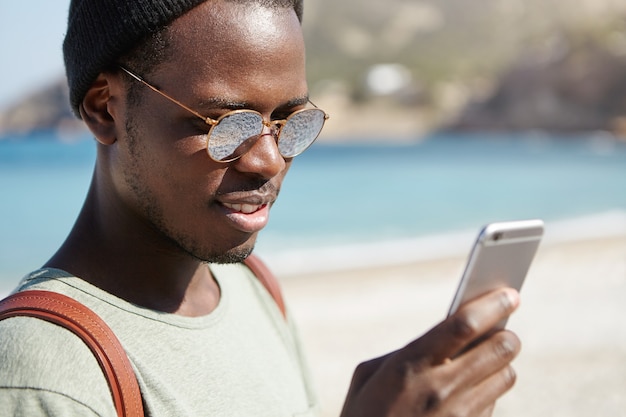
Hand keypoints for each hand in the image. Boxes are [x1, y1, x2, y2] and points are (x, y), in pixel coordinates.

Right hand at [340, 288, 520, 416]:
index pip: (463, 325)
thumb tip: (442, 339)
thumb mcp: (369, 376)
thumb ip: (407, 352)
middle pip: (500, 349)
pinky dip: (488, 391)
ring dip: (499, 363)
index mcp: (410, 365)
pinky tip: (469, 391)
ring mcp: (459, 416)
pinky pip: (494, 403)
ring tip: (482, 360)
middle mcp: (440, 389)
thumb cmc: (364, 416)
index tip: (510, 294)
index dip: (492, 305)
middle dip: (506, 334)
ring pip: (506, 376)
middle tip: (502, 329)